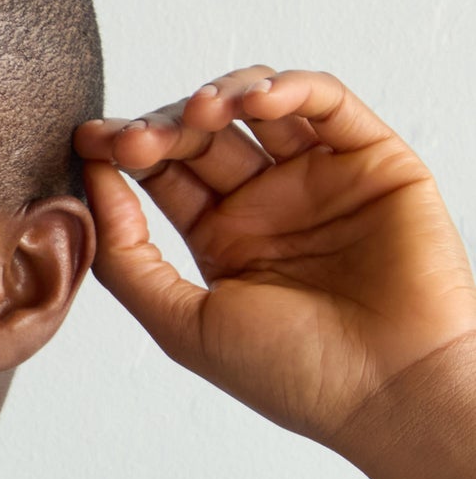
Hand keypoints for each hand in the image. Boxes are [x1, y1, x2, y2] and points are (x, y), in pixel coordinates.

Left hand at [74, 69, 475, 478]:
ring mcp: (319, 178)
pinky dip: (287, 88)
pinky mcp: (371, 158)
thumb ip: (128, 261)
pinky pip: (325, 102)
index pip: (165, 175)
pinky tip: (252, 102)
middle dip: (164, 126)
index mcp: (224, 242)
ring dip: (220, 97)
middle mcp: (269, 204)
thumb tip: (90, 188)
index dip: (126, 152)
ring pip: (260, 105)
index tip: (89, 142)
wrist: (389, 390)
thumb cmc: (295, 375)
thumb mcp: (184, 325)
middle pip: (203, 134)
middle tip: (135, 139)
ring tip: (198, 115)